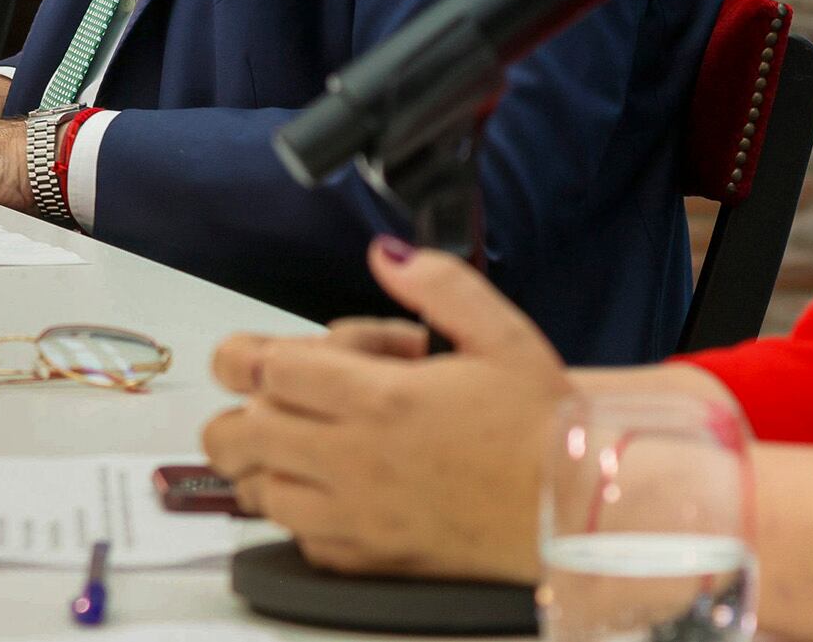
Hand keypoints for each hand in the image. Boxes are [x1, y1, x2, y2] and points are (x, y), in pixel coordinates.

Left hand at [203, 239, 568, 581]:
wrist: (576, 509)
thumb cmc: (543, 427)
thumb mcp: (500, 332)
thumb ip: (436, 284)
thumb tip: (386, 255)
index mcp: (383, 399)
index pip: (268, 371)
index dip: (247, 354)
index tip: (253, 352)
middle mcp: (357, 460)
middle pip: (241, 434)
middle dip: (236, 407)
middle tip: (263, 394)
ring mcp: (357, 515)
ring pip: (258, 491)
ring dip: (261, 460)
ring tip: (298, 437)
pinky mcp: (368, 557)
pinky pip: (298, 537)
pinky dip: (296, 510)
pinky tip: (331, 485)